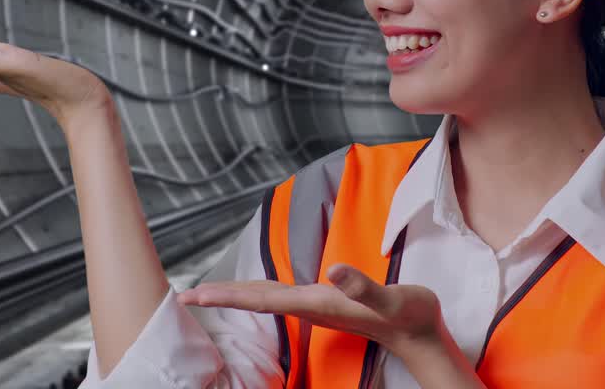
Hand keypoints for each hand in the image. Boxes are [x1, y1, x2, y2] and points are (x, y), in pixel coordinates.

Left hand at [178, 263, 444, 359]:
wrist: (421, 334)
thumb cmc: (409, 314)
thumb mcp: (391, 298)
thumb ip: (363, 286)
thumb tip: (333, 270)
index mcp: (318, 303)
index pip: (261, 299)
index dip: (227, 295)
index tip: (194, 296)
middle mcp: (311, 307)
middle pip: (256, 301)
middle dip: (220, 297)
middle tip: (183, 296)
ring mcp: (316, 307)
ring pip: (266, 300)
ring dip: (236, 296)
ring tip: (208, 293)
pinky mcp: (325, 304)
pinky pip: (281, 298)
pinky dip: (259, 293)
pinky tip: (253, 292)